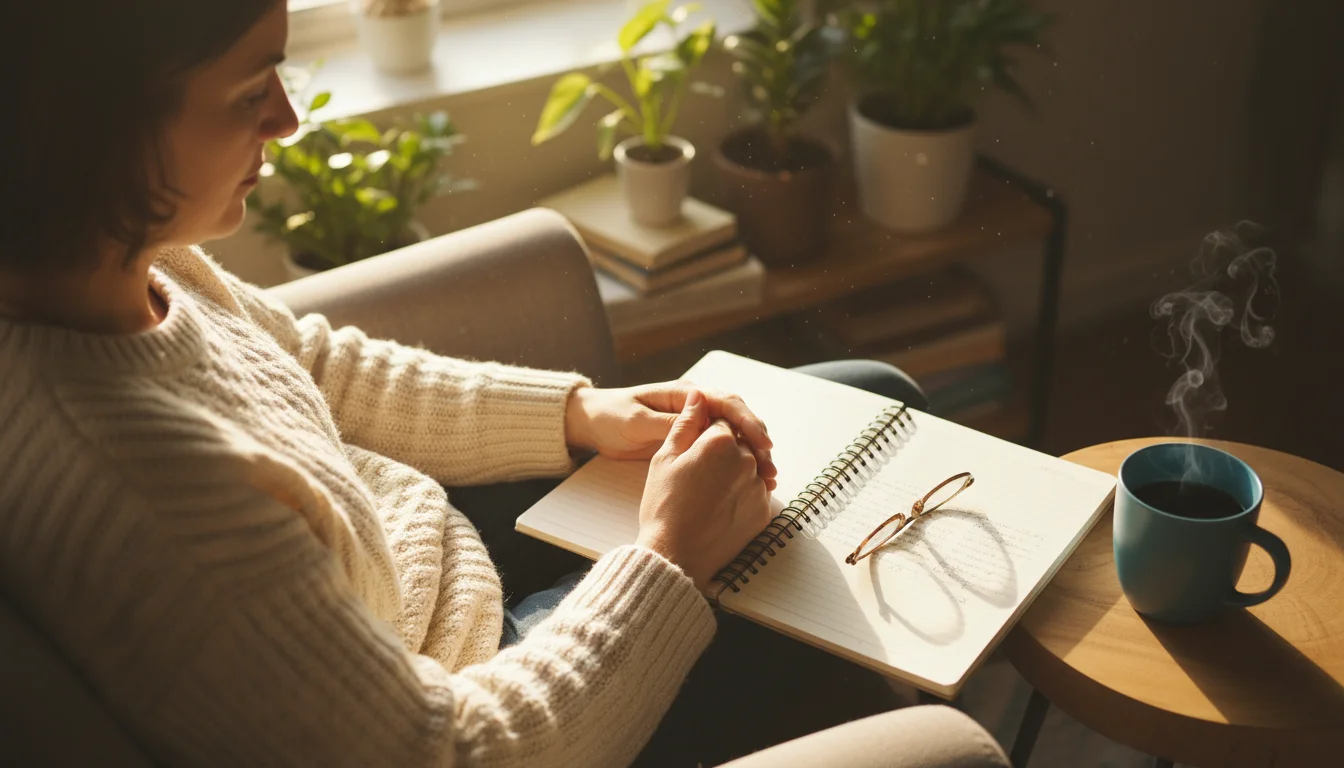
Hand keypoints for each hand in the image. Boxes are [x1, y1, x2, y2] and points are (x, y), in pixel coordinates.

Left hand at [565, 381, 777, 491]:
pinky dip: (737, 462)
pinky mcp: (691, 441)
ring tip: (766, 477)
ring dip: (751, 453)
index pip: (726, 402)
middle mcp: (695, 405)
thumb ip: (670, 422)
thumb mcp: (637, 422)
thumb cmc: (612, 417)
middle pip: (738, 418)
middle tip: (769, 467)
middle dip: (757, 440)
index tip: (762, 443)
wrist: (593, 423)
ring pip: (734, 435)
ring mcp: (695, 423)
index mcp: (684, 395)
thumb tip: (702, 420)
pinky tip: (748, 479)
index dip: (748, 421)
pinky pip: (721, 448)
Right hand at [635, 391, 773, 591]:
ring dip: (733, 475)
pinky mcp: (763, 512)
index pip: (720, 424)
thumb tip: (699, 396)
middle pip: (739, 444)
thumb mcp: (665, 458)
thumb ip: (686, 423)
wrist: (676, 556)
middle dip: (722, 454)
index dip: (704, 436)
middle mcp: (747, 460)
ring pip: (749, 469)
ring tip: (707, 495)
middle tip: (698, 477)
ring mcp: (758, 487)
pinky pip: (755, 493)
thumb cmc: (663, 505)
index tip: (692, 454)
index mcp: (721, 442)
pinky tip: (719, 509)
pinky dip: (741, 496)